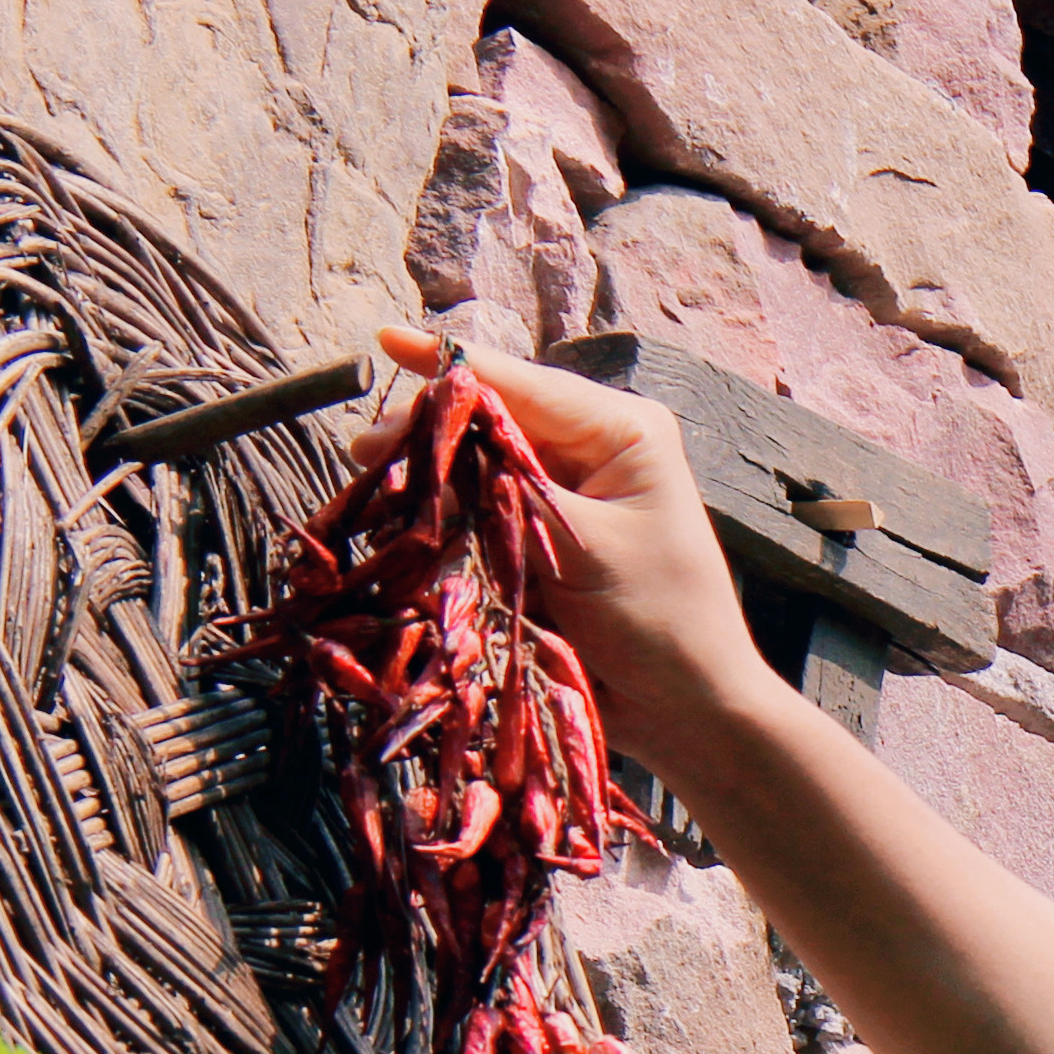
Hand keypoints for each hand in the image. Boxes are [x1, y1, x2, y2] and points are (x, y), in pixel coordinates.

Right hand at [351, 324, 780, 776]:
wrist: (686, 712)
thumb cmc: (662, 621)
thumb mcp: (589, 545)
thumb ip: (515, 494)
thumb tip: (440, 454)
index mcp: (621, 432)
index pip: (524, 385)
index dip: (453, 366)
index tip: (388, 341)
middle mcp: (590, 453)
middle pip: (491, 423)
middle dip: (431, 433)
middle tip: (367, 453)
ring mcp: (561, 500)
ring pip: (477, 471)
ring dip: (430, 481)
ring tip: (378, 491)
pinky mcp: (539, 546)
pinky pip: (479, 519)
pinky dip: (444, 524)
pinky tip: (404, 527)